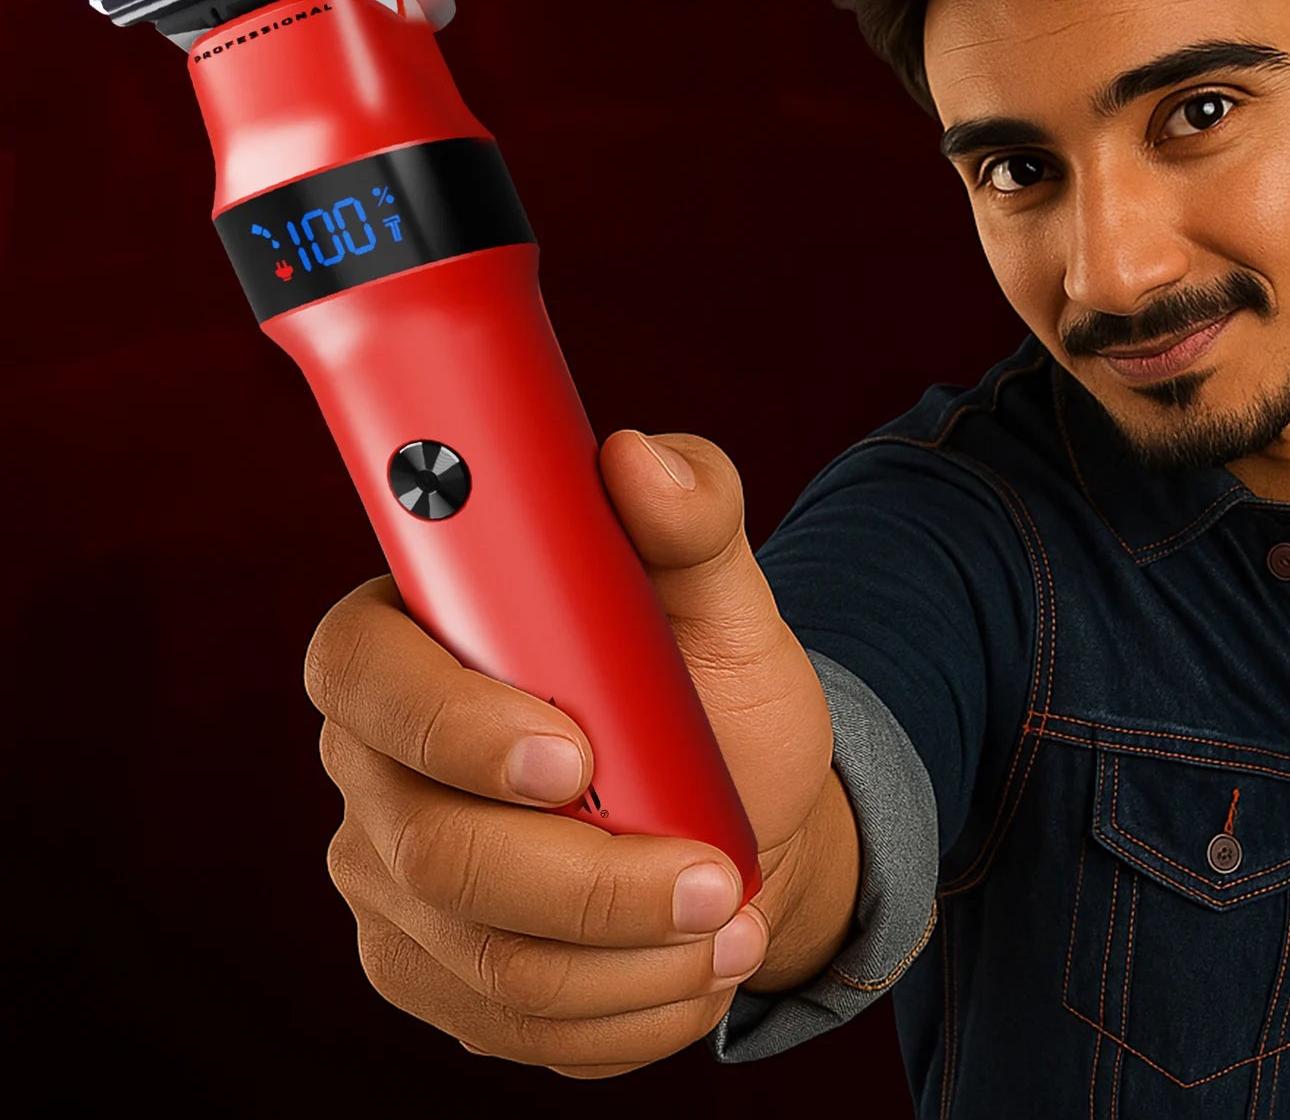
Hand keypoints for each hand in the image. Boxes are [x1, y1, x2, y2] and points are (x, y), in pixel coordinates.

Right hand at [305, 429, 836, 1077]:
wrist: (733, 817)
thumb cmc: (710, 693)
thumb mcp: (724, 601)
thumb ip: (691, 518)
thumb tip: (639, 458)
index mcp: (417, 632)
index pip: (364, 667)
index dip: (451, 719)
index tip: (576, 754)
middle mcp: (376, 756)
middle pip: (426, 843)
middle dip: (586, 878)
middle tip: (711, 875)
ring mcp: (390, 871)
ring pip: (481, 952)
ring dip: (628, 955)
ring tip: (732, 921)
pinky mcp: (427, 964)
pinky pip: (506, 1023)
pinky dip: (620, 1013)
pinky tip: (691, 971)